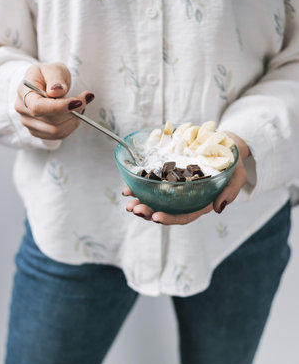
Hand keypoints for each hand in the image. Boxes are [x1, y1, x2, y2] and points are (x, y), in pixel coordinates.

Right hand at [15, 62, 94, 139]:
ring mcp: (30, 123)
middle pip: (51, 121)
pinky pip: (60, 134)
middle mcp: (23, 110)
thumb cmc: (48, 76)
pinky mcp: (39, 132)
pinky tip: (74, 114)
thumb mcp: (54, 69)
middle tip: (85, 98)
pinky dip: (72, 125)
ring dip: (74, 119)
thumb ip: (55, 78)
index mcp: (24, 92)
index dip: (59, 107)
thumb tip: (57, 90)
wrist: (44, 84)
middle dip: (73, 111)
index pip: (38, 107)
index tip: (78, 102)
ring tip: (79, 104)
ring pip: (57, 130)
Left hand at [123, 131, 249, 224]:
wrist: (225, 145)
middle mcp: (185, 200)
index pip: (184, 216)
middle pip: (165, 211)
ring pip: (155, 200)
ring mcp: (176, 189)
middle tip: (134, 208)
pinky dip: (139, 186)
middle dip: (148, 212)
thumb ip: (230, 192)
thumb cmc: (233, 164)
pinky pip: (152, 184)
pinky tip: (127, 187)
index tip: (156, 217)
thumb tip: (218, 209)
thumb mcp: (237, 176)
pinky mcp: (169, 177)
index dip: (170, 219)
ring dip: (139, 202)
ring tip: (127, 200)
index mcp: (201, 204)